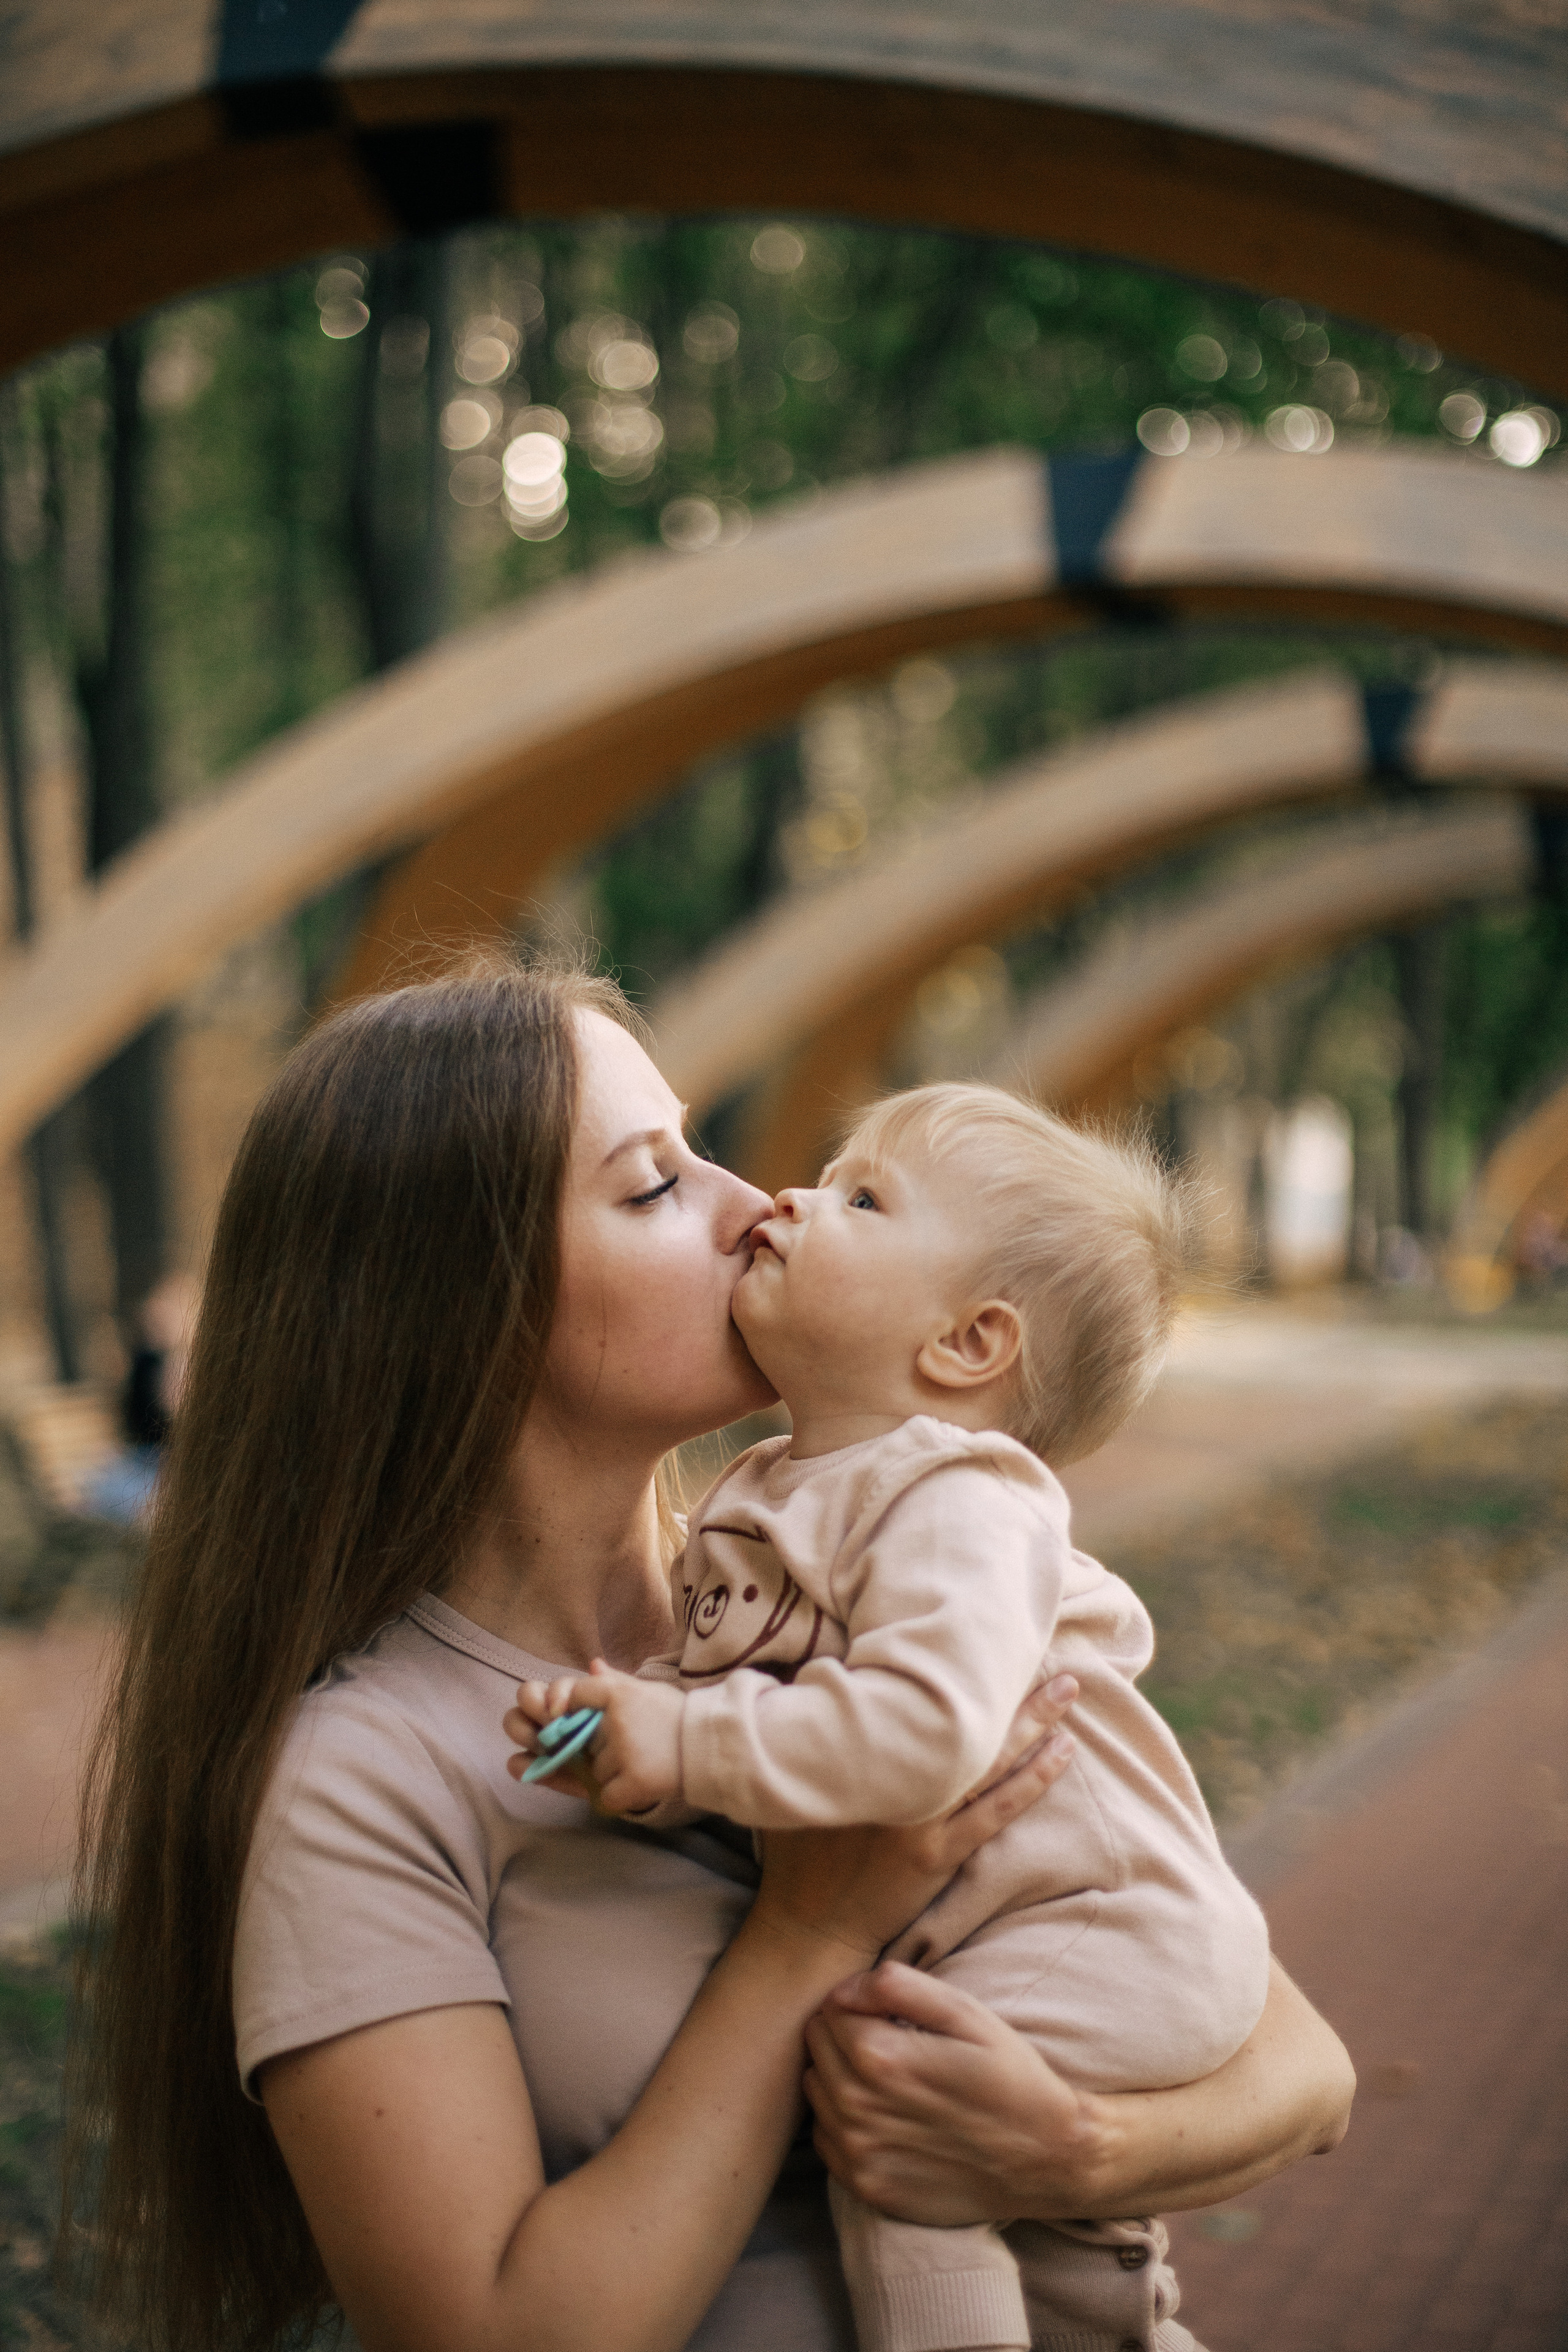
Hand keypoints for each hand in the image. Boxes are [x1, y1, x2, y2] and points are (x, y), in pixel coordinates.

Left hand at [506, 1660, 684, 1813]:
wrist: (711, 1746)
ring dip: (613, 1773)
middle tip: (636, 1745)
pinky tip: (641, 1783)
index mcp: (620, 1692)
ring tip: (643, 1763)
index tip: (587, 1718)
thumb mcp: (650, 1691)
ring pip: (596, 1770)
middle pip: (587, 1741)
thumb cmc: (678, 1717)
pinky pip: (607, 1796)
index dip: (575, 1706)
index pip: (577, 1694)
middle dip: (604, 1748)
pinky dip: (620, 1795)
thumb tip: (592, 1665)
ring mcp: (625, 1752)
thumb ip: (617, 1681)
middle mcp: (618, 1720)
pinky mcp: (634, 1781)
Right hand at [750, 1675, 1078, 1973]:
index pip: (915, 1696)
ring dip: (1033, 1725)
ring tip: (1067, 1691)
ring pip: (990, 1763)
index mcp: (863, 1752)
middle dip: (1012, 1689)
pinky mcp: (940, 1855)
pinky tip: (1059, 1754)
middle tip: (1058, 1660)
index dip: (954, 1666)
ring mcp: (924, 1821)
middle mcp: (899, 1782)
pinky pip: (996, 1811)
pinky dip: (1031, 1781)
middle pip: (966, 1723)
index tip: (987, 1636)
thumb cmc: (799, 1844)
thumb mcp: (797, 1773)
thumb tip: (828, 1668)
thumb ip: (821, 1722)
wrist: (809, 1921)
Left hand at [804, 1964, 1100, 2225]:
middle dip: (842, 2034)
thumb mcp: (967, 2012)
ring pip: (815, 2092)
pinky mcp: (868, 2187)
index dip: (855, 2002)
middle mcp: (859, 2110)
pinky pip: (826, 2140)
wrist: (1047, 2158)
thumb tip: (843, 1988)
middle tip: (889, 2039)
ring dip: (839, 2077)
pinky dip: (843, 2122)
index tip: (888, 2012)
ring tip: (888, 2076)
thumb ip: (898, 1986)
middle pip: (815, 2048)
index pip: (827, 2010)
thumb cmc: (1009, 2075)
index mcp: (881, 2059)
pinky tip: (885, 2115)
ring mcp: (860, 2155)